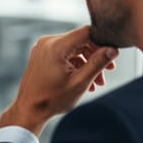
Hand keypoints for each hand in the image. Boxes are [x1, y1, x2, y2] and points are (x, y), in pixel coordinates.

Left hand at [0, 25, 117, 135]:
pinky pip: (65, 54)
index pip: (87, 32)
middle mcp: (48, 42)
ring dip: (87, 63)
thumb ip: (98, 63)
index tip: (112, 55)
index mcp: (56, 46)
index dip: (102, 42)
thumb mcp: (80, 82)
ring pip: (74, 49)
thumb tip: (113, 50)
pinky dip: (76, 65)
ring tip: (97, 82)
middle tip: (108, 71)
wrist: (29, 110)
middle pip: (81, 41)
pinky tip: (84, 81)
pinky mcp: (42, 55)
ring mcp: (43, 48)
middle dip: (96, 56)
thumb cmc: (52, 99)